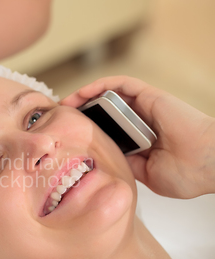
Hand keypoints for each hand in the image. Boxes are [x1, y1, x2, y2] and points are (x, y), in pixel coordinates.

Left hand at [61, 76, 214, 197]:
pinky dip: (100, 85)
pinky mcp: (150, 96)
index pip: (107, 129)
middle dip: (80, 112)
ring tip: (63, 104)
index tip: (65, 135)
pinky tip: (81, 93)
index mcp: (139, 139)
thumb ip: (126, 163)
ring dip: (84, 96)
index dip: (86, 130)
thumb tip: (102, 160)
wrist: (209, 165)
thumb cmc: (186, 174)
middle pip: (104, 111)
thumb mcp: (145, 174)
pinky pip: (121, 84)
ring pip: (108, 95)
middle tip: (59, 118)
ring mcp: (145, 107)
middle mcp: (140, 121)